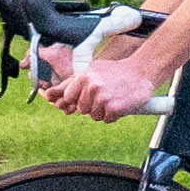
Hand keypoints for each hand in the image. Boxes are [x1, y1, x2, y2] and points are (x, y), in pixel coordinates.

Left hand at [41, 39, 164, 123]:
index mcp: (84, 76)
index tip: (83, 96)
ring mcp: (103, 99)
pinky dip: (112, 115)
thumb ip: (71, 83)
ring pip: (93, 116)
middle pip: (81, 109)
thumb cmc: (114, 72)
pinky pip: (106, 120)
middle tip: (103, 95)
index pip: (67, 97)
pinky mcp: (114, 109)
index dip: (76, 99)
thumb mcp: (92, 70)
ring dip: (102, 111)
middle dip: (90, 105)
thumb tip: (49, 94)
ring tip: (112, 97)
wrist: (141, 72)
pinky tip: (119, 103)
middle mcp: (92, 86)